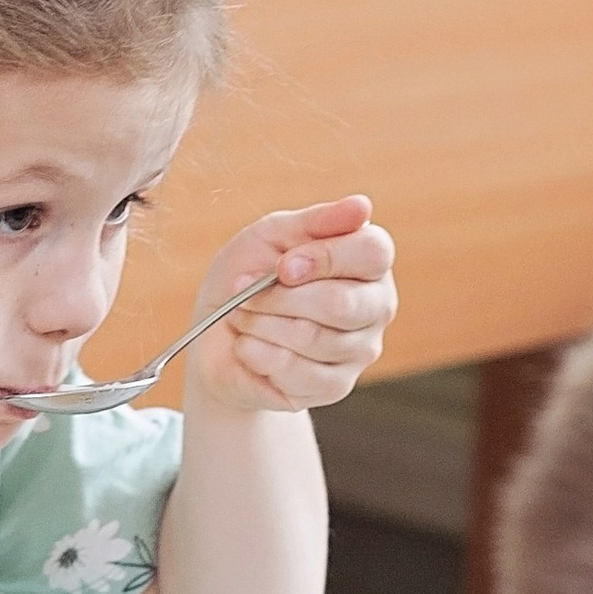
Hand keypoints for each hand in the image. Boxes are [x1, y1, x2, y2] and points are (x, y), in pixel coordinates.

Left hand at [188, 198, 395, 417]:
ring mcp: (360, 350)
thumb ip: (315, 222)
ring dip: (260, 325)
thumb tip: (362, 207)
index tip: (282, 266)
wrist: (217, 335)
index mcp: (368, 261)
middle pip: (340, 303)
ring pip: (311, 339)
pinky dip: (258, 355)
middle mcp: (375, 306)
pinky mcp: (335, 387)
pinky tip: (248, 347)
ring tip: (243, 318)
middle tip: (246, 295)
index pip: (372, 253)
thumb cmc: (249, 276)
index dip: (322, 257)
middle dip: (278, 298)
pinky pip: (296, 373)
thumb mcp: (272, 236)